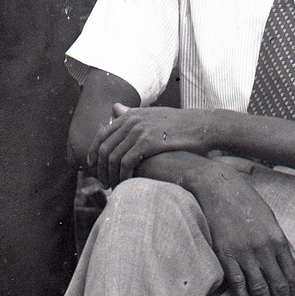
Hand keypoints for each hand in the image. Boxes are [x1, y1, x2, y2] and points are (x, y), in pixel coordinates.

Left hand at [91, 104, 213, 184]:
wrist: (203, 128)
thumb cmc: (180, 127)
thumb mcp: (153, 116)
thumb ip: (133, 115)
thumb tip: (115, 108)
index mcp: (131, 114)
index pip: (102, 133)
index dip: (94, 150)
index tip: (91, 165)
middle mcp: (132, 120)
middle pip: (104, 146)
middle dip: (100, 167)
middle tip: (102, 182)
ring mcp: (138, 130)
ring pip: (112, 157)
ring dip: (110, 175)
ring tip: (112, 187)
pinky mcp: (147, 142)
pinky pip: (125, 163)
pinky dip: (121, 176)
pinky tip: (124, 185)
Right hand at [189, 160, 294, 295]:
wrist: (218, 186)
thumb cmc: (246, 202)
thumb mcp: (272, 221)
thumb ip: (287, 246)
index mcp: (278, 240)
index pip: (292, 275)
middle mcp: (264, 249)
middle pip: (278, 286)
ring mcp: (244, 252)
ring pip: (259, 289)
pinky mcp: (225, 254)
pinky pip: (236, 282)